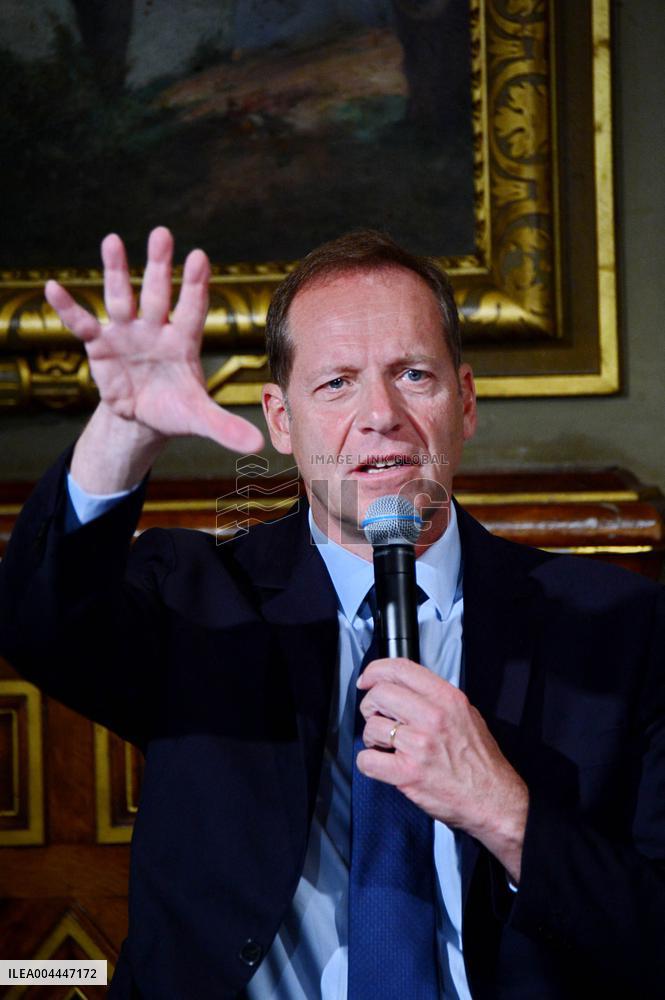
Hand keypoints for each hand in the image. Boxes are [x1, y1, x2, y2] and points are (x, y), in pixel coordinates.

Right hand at [45, 227, 263, 453]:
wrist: (144, 418)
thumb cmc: (177, 409)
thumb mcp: (199, 419)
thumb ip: (225, 427)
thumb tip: (258, 445)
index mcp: (184, 342)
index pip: (192, 310)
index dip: (195, 286)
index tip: (199, 257)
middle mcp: (156, 330)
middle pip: (157, 294)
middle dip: (158, 267)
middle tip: (162, 234)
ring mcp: (127, 333)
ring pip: (121, 298)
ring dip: (115, 271)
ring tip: (112, 240)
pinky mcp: (101, 345)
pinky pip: (83, 324)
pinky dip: (68, 308)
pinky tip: (53, 288)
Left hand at [357, 657, 528, 882]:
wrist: (494, 800)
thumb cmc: (481, 761)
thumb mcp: (468, 715)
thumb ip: (437, 698)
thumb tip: (406, 688)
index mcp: (447, 699)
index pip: (401, 669)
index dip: (376, 671)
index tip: (367, 679)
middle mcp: (433, 717)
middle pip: (379, 694)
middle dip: (371, 706)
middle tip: (377, 717)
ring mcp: (419, 745)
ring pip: (371, 726)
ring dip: (372, 738)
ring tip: (386, 746)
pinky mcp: (407, 773)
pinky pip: (367, 760)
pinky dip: (368, 763)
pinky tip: (382, 764)